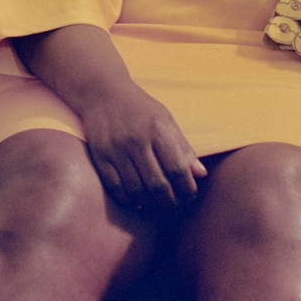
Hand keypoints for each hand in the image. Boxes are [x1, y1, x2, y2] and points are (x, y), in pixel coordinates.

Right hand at [78, 82, 206, 213]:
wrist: (102, 91)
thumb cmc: (139, 108)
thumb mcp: (165, 120)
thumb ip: (183, 147)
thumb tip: (201, 174)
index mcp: (157, 129)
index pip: (177, 168)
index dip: (187, 188)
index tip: (190, 197)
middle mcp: (136, 140)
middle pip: (158, 184)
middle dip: (171, 203)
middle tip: (176, 209)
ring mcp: (116, 149)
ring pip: (137, 190)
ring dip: (150, 206)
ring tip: (158, 208)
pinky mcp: (99, 155)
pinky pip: (115, 187)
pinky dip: (128, 200)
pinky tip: (137, 203)